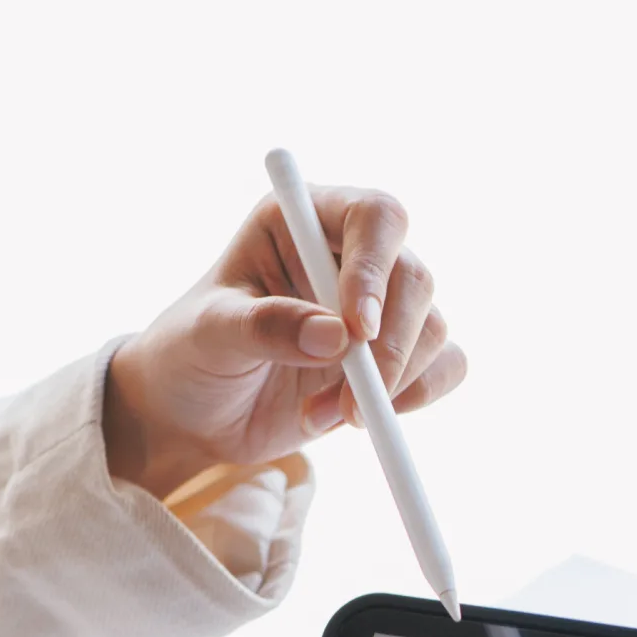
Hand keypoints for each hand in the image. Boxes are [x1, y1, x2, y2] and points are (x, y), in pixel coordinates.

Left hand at [102, 186, 467, 498]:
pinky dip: (417, 396)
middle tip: (353, 402)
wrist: (194, 415)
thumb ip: (265, 327)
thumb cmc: (190, 357)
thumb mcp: (209, 336)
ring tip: (323, 416)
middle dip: (391, 346)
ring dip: (391, 384)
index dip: (375, 268)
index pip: (372, 217)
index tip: (358, 330)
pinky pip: (446, 365)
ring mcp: (378, 307)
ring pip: (432, 326)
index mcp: (302, 223)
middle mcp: (349, 256)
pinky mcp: (396, 356)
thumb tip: (336, 337)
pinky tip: (362, 419)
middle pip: (414, 277)